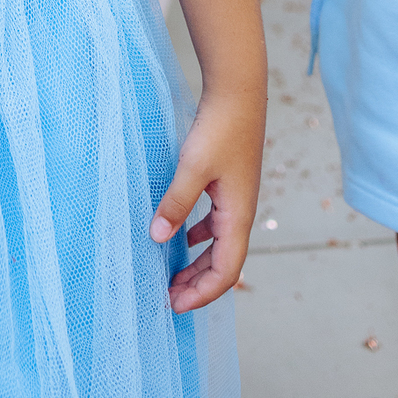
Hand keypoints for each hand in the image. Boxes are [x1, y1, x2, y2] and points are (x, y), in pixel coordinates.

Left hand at [152, 88, 263, 312]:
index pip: (226, 270)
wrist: (238, 93)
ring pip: (218, 243)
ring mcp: (236, 198)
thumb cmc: (219, 129)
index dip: (203, 292)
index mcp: (238, 216)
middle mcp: (241, 212)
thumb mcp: (193, 168)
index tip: (176, 304)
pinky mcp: (227, 183)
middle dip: (198, 283)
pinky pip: (214, 222)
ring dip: (197, 261)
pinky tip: (180, 234)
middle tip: (169, 298)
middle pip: (223, 262)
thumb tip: (157, 238)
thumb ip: (176, 204)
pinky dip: (198, 235)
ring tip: (172, 273)